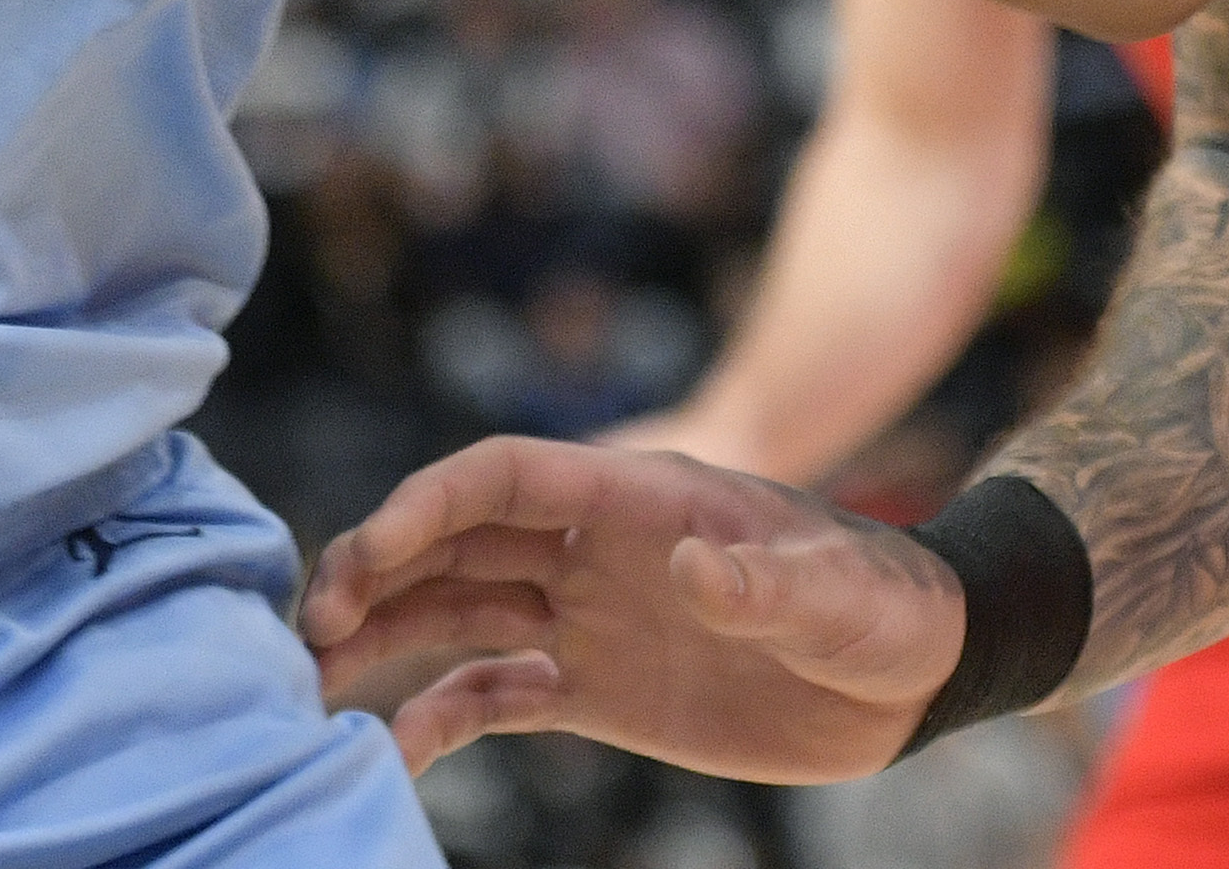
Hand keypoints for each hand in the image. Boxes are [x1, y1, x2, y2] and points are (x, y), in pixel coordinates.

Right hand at [298, 434, 958, 781]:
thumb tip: (697, 565)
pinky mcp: (597, 688)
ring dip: (387, 633)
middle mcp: (595, 549)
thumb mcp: (838, 594)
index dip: (430, 502)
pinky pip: (496, 694)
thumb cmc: (884, 606)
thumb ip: (768, 581)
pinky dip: (439, 716)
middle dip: (381, 567)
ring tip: (317, 677)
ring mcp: (590, 616)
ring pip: (459, 609)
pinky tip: (392, 750)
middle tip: (315, 622)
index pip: (507, 478)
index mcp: (639, 499)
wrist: (913, 672)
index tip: (367, 549)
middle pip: (460, 537)